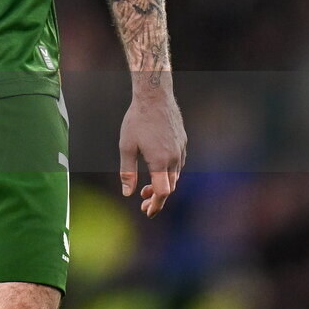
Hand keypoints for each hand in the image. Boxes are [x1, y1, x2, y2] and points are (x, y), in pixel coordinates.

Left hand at [119, 86, 186, 216]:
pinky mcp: (182, 141)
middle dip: (157, 198)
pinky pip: (178, 163)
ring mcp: (180, 149)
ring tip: (147, 187)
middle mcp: (174, 158)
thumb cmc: (137, 119)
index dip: (155, 205)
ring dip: (163, 184)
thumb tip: (127, 194)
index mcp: (160, 161)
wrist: (154, 96)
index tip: (147, 212)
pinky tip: (157, 169)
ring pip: (175, 176)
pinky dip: (169, 172)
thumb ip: (127, 172)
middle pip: (170, 187)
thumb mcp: (126, 146)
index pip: (162, 193)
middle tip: (143, 201)